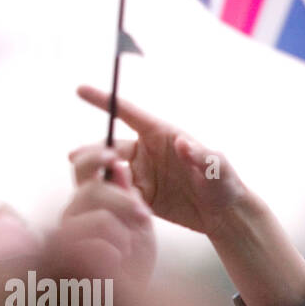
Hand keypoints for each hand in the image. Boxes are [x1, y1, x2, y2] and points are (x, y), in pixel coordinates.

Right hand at [53, 149, 155, 282]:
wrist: (131, 304)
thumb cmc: (133, 264)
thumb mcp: (138, 225)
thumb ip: (128, 195)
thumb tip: (118, 165)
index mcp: (86, 202)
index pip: (82, 169)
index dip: (93, 157)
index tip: (113, 156)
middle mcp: (70, 216)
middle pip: (92, 190)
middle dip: (123, 201)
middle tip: (143, 216)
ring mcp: (64, 240)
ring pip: (99, 220)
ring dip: (122, 236)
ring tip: (125, 253)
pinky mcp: (66, 264)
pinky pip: (96, 249)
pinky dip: (115, 257)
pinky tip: (114, 269)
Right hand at [72, 84, 248, 236]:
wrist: (224, 215)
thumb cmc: (225, 184)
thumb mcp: (218, 168)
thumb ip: (201, 155)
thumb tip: (183, 142)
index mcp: (161, 135)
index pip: (127, 113)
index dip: (105, 101)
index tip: (81, 90)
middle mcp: (146, 152)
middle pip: (109, 147)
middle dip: (92, 153)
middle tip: (79, 160)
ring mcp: (140, 174)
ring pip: (107, 172)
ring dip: (98, 178)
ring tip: (95, 188)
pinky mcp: (138, 196)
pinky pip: (115, 195)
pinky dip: (109, 198)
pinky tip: (111, 207)